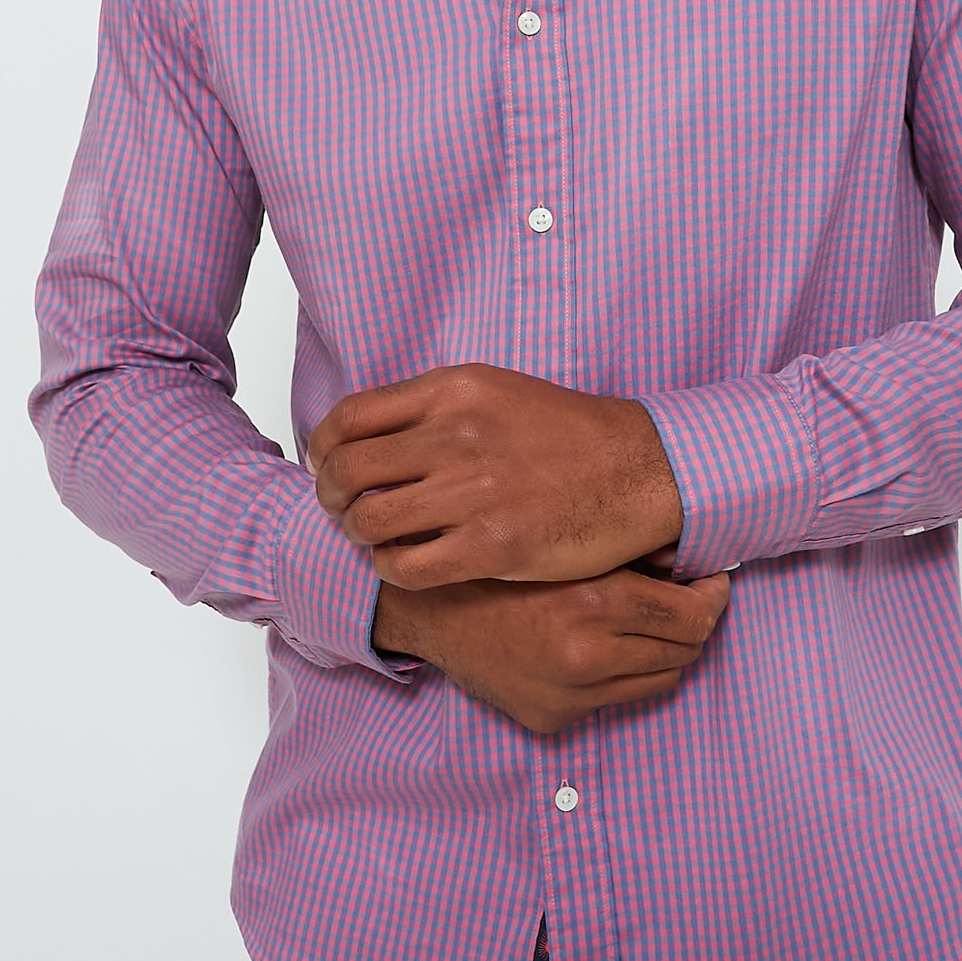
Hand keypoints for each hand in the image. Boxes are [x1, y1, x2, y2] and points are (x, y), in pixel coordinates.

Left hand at [308, 364, 683, 589]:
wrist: (637, 471)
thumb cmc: (568, 433)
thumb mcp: (496, 391)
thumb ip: (434, 407)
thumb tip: (370, 434)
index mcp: (453, 391)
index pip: (349, 419)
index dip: (325, 449)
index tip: (329, 467)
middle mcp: (455, 436)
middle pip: (348, 472)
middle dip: (332, 497)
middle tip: (344, 510)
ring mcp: (471, 493)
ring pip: (368, 522)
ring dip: (361, 536)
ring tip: (378, 539)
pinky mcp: (490, 547)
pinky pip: (405, 567)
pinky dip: (391, 569)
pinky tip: (408, 563)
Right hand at [372, 566, 732, 735]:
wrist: (428, 605)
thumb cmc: (500, 559)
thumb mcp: (566, 541)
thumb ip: (631, 549)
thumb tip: (687, 556)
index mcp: (592, 604)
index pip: (693, 617)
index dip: (714, 596)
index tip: (712, 580)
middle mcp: (585, 658)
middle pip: (684, 652)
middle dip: (694, 621)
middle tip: (688, 596)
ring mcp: (569, 696)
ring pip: (659, 680)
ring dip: (664, 649)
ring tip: (649, 619)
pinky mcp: (552, 719)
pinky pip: (616, 698)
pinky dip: (621, 672)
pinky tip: (603, 643)